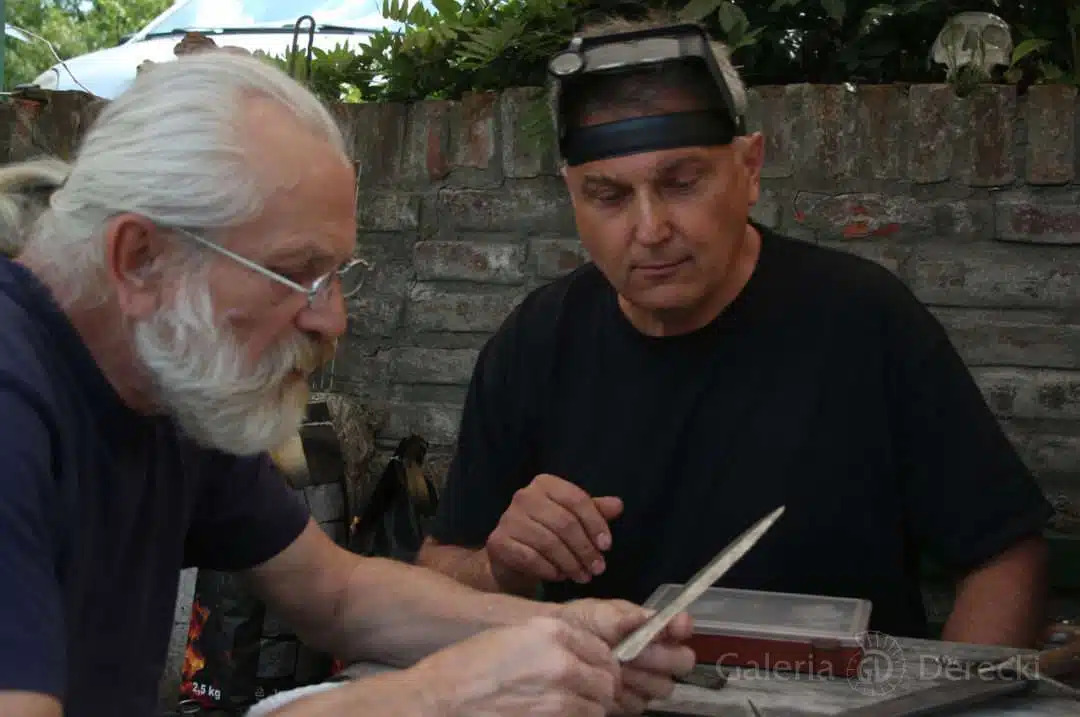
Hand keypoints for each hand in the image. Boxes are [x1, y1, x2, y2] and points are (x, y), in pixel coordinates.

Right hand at [410, 615, 621, 716]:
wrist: (442, 699)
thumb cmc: (469, 666)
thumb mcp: (514, 636)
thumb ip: (553, 642)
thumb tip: (580, 657)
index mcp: (553, 633)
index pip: (602, 649)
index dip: (604, 663)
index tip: (599, 671)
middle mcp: (562, 661)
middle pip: (607, 680)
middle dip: (602, 688)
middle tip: (591, 694)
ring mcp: (560, 697)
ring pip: (598, 708)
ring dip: (590, 709)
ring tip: (571, 708)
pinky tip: (558, 716)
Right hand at [486, 473, 623, 585]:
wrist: (512, 555)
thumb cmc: (549, 532)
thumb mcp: (574, 518)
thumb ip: (595, 510)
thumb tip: (618, 505)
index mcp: (545, 484)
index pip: (576, 499)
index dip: (595, 523)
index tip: (607, 546)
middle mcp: (524, 496)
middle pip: (564, 522)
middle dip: (585, 549)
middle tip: (598, 568)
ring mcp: (508, 519)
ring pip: (548, 542)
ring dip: (570, 563)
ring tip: (583, 576)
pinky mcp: (498, 542)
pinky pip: (530, 558)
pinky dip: (549, 570)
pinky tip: (560, 576)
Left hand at [558, 598, 695, 714]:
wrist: (557, 646)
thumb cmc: (583, 624)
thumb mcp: (603, 613)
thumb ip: (632, 617)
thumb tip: (662, 616)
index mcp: (654, 628)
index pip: (681, 628)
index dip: (681, 628)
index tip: (676, 627)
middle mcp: (658, 656)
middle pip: (682, 662)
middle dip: (660, 658)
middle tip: (634, 653)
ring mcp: (647, 681)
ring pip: (663, 686)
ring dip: (640, 677)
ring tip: (616, 665)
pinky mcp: (632, 702)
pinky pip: (639, 703)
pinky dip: (624, 694)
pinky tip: (609, 682)